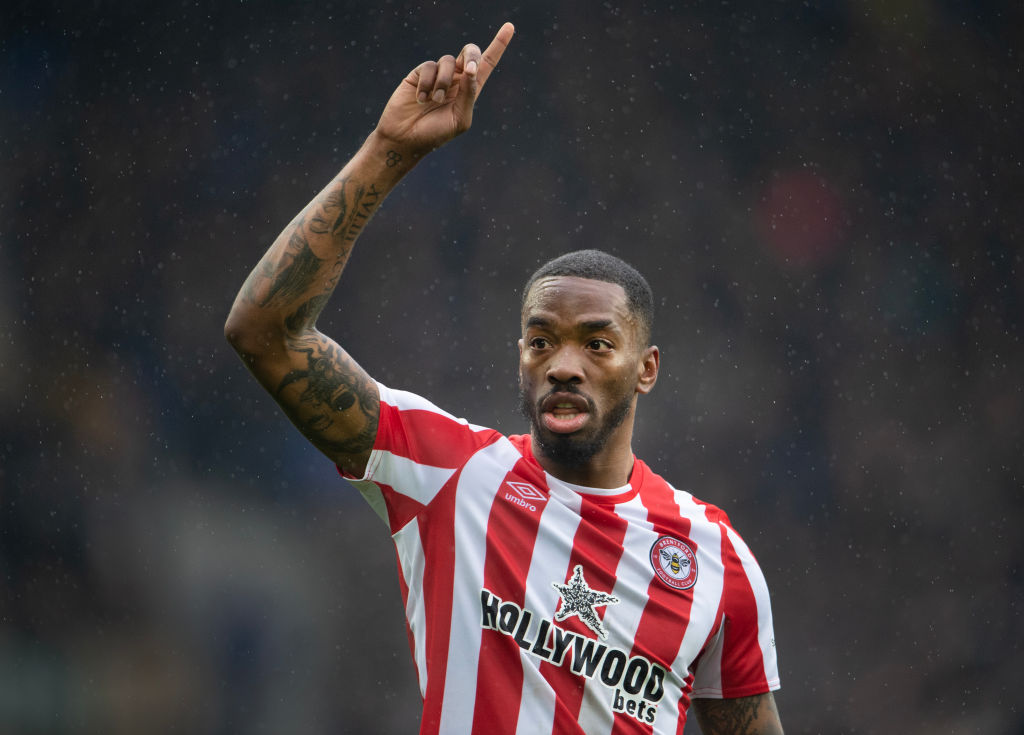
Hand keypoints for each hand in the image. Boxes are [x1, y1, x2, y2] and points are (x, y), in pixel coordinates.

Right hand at [374, 22, 514, 155]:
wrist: (406, 138)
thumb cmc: (435, 134)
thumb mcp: (459, 118)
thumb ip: (468, 94)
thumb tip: (471, 69)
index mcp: (470, 90)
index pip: (487, 64)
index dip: (499, 45)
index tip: (510, 27)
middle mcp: (456, 79)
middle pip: (470, 52)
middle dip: (472, 55)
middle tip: (468, 69)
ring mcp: (438, 75)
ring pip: (449, 61)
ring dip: (444, 82)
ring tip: (435, 100)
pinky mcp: (420, 73)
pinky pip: (429, 66)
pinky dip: (427, 83)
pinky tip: (421, 99)